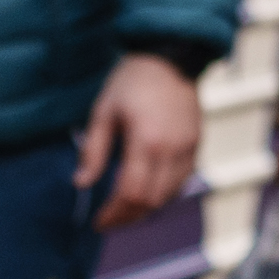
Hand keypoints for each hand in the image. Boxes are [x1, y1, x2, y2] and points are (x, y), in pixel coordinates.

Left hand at [79, 53, 206, 226]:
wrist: (172, 57)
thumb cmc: (133, 81)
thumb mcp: (104, 111)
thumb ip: (93, 150)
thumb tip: (81, 183)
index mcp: (147, 141)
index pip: (131, 193)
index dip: (113, 213)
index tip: (97, 221)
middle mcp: (172, 150)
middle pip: (151, 201)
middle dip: (127, 217)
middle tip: (108, 222)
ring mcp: (189, 149)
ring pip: (168, 196)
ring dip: (145, 208)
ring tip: (124, 210)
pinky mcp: (197, 145)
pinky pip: (181, 182)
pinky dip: (162, 194)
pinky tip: (145, 191)